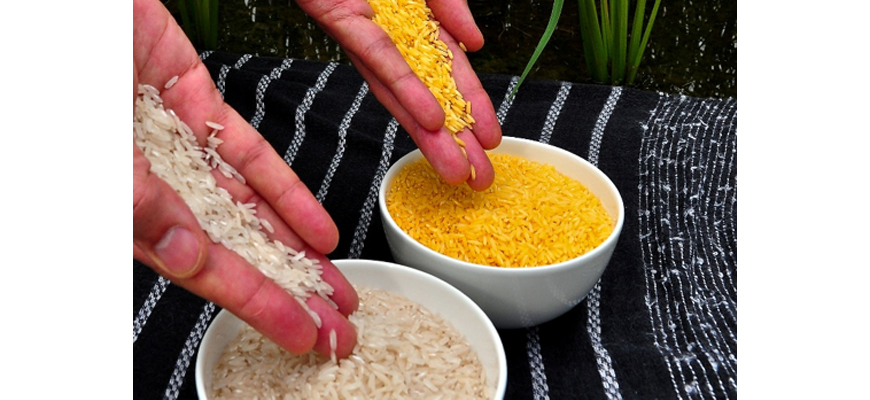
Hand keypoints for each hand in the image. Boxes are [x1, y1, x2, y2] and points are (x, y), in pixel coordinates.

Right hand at [133, 0, 357, 358]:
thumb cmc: (74, 61)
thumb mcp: (103, 141)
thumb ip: (139, 200)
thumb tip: (188, 256)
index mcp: (129, 207)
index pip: (202, 271)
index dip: (256, 305)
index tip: (303, 333)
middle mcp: (157, 187)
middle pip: (236, 252)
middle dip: (291, 291)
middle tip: (337, 326)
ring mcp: (179, 148)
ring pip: (250, 211)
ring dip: (297, 251)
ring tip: (336, 285)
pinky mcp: (196, 106)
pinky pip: (248, 156)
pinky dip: (285, 190)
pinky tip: (317, 226)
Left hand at [296, 0, 501, 190]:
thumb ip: (451, 6)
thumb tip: (476, 44)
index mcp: (409, 30)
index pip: (445, 80)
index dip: (470, 112)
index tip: (490, 144)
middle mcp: (387, 41)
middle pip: (423, 98)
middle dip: (454, 141)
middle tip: (477, 179)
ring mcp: (364, 34)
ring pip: (401, 91)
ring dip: (430, 132)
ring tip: (455, 165)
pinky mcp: (342, 19)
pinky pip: (377, 57)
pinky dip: (405, 87)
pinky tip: (430, 118)